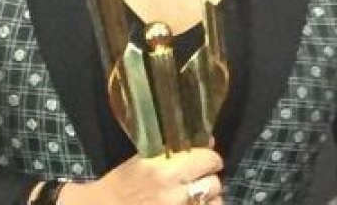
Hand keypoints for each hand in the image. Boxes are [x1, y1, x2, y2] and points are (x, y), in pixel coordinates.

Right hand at [61, 147, 223, 204]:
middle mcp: (174, 193)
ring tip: (199, 195)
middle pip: (214, 183)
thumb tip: (206, 139)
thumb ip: (170, 149)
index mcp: (164, 169)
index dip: (210, 158)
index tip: (207, 159)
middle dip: (210, 178)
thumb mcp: (141, 158)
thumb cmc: (121, 183)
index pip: (207, 159)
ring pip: (215, 204)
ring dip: (210, 198)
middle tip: (202, 177)